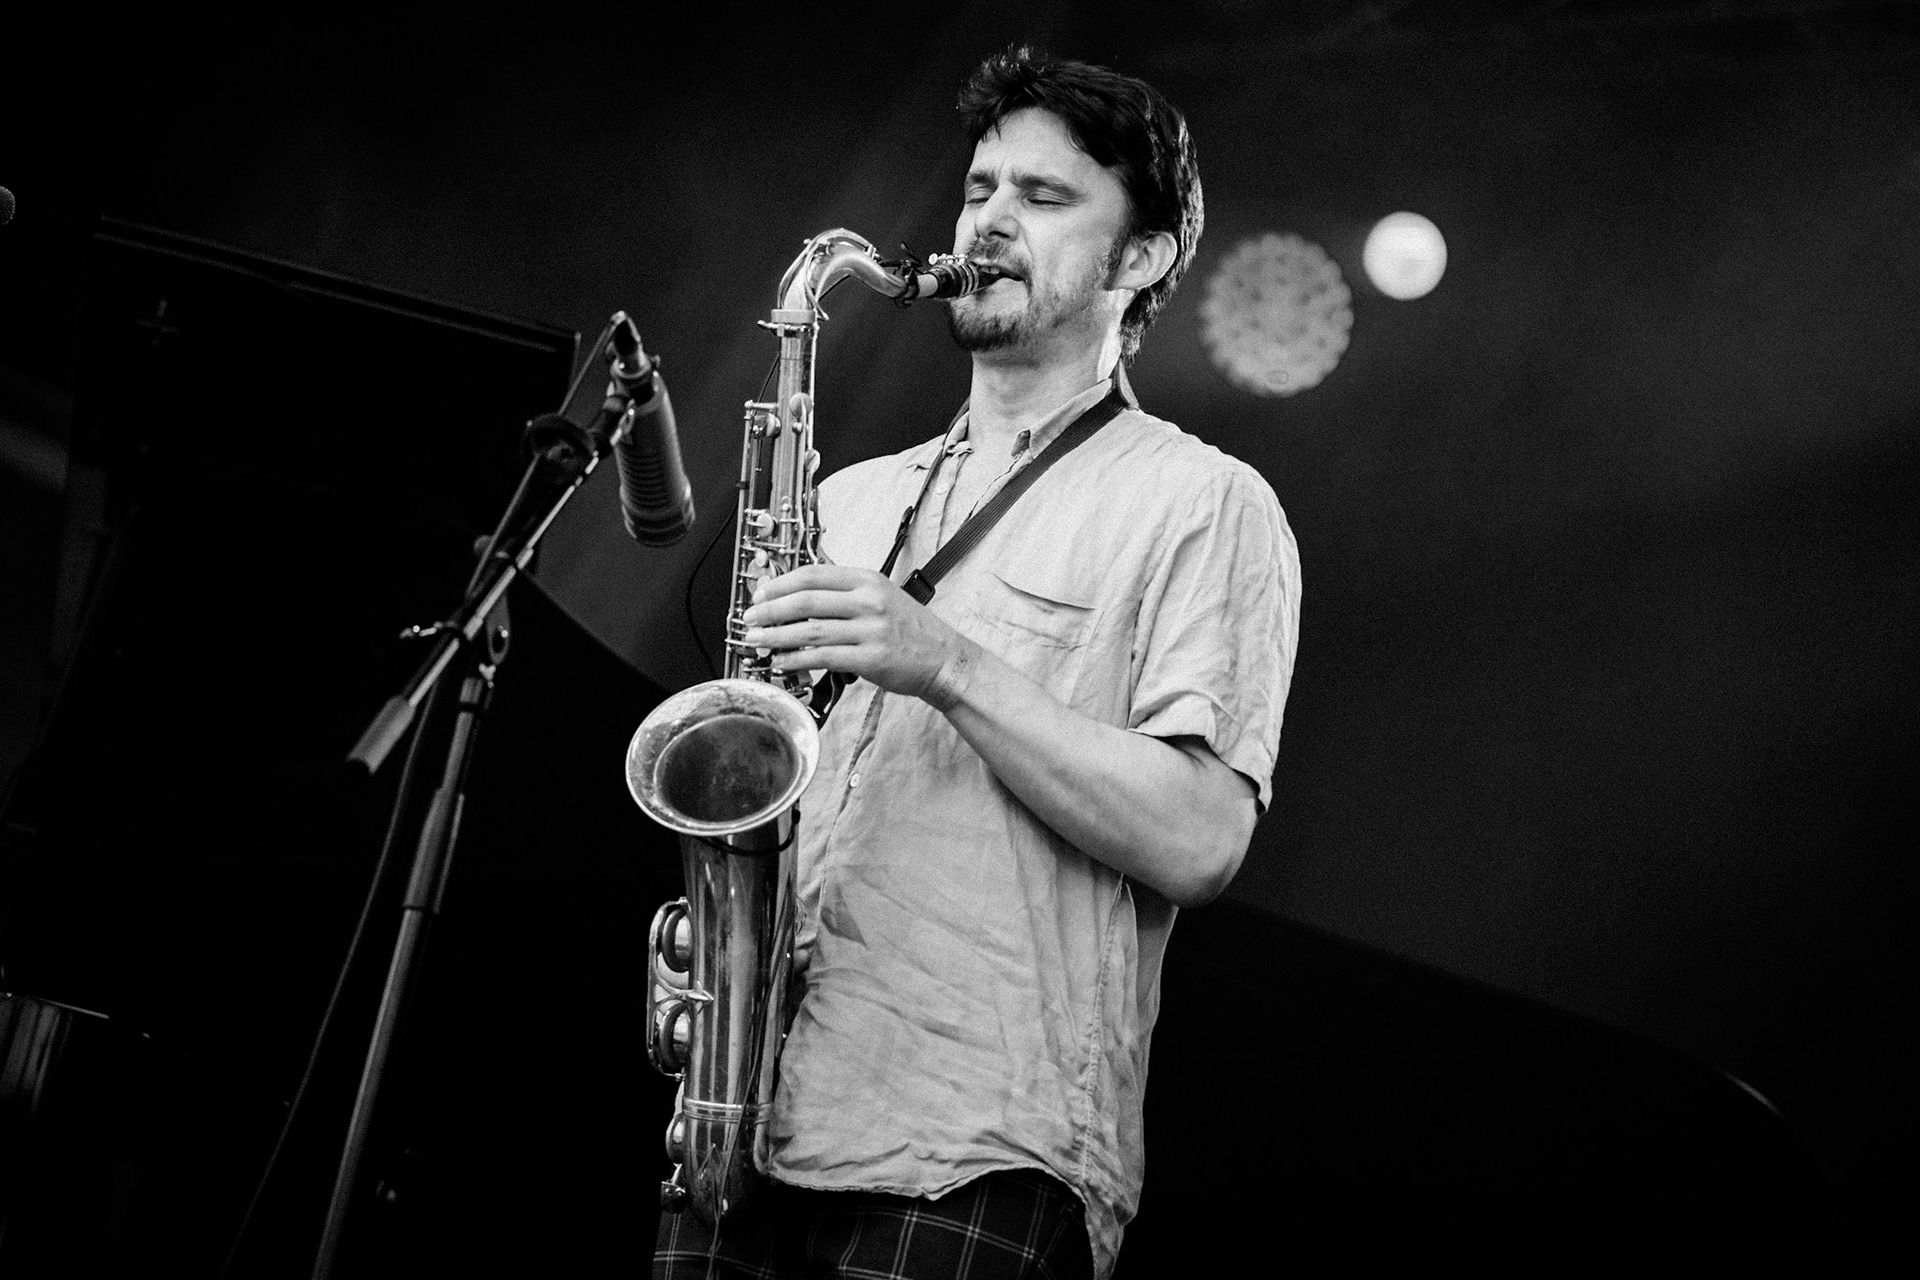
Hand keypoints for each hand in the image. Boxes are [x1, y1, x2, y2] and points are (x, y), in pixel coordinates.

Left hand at [739, 564, 962, 700]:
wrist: (944, 659)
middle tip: (750, 618)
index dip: (780, 583)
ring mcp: (871, 631)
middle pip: (806, 600)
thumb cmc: (911, 630)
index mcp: (868, 580)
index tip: (760, 592)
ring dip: (776, 635)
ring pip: (810, 630)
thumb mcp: (882, 596)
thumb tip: (800, 593)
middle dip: (770, 609)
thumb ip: (846, 593)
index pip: (814, 574)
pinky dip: (796, 660)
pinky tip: (781, 661)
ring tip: (757, 640)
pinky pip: (823, 657)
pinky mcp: (871, 659)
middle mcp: (868, 602)